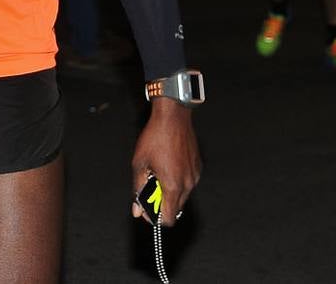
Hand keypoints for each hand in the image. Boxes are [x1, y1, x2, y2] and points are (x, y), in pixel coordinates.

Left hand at [131, 98, 200, 227]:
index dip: (156, 218)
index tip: (146, 209)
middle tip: (149, 188)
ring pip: (182, 195)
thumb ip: (138, 190)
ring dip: (170, 191)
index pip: (169, 218)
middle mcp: (188, 184)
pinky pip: (188, 182)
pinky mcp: (198, 167)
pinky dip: (178, 181)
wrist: (173, 117)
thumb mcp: (139, 164)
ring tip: (158, 173)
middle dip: (161, 203)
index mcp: (173, 186)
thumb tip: (137, 210)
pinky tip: (168, 165)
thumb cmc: (154, 138)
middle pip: (176, 208)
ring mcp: (195, 176)